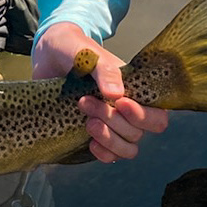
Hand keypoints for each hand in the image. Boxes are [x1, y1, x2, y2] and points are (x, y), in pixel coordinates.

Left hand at [31, 22, 168, 164]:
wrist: (50, 56)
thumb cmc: (75, 50)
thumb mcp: (89, 55)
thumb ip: (105, 71)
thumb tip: (117, 94)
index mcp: (136, 91)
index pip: (157, 116)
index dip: (142, 116)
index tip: (120, 103)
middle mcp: (128, 111)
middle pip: (138, 133)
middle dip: (113, 120)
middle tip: (85, 101)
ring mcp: (113, 126)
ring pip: (128, 149)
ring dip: (109, 139)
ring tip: (88, 122)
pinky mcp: (96, 136)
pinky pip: (111, 156)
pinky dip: (102, 153)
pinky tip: (89, 142)